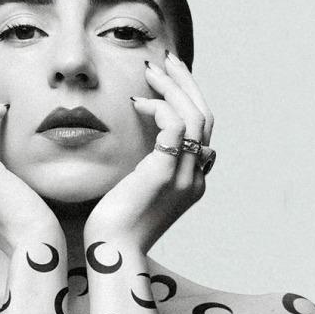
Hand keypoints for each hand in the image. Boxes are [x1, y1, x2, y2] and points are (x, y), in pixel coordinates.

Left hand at [82, 51, 211, 257]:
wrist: (110, 254)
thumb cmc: (112, 227)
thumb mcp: (133, 192)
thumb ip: (143, 169)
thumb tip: (139, 149)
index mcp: (190, 182)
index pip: (201, 131)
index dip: (187, 100)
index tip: (166, 78)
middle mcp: (194, 178)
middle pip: (204, 118)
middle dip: (186, 84)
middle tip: (166, 60)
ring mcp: (183, 177)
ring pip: (193, 117)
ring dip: (173, 87)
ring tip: (151, 70)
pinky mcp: (164, 174)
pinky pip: (174, 127)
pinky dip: (158, 107)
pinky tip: (136, 102)